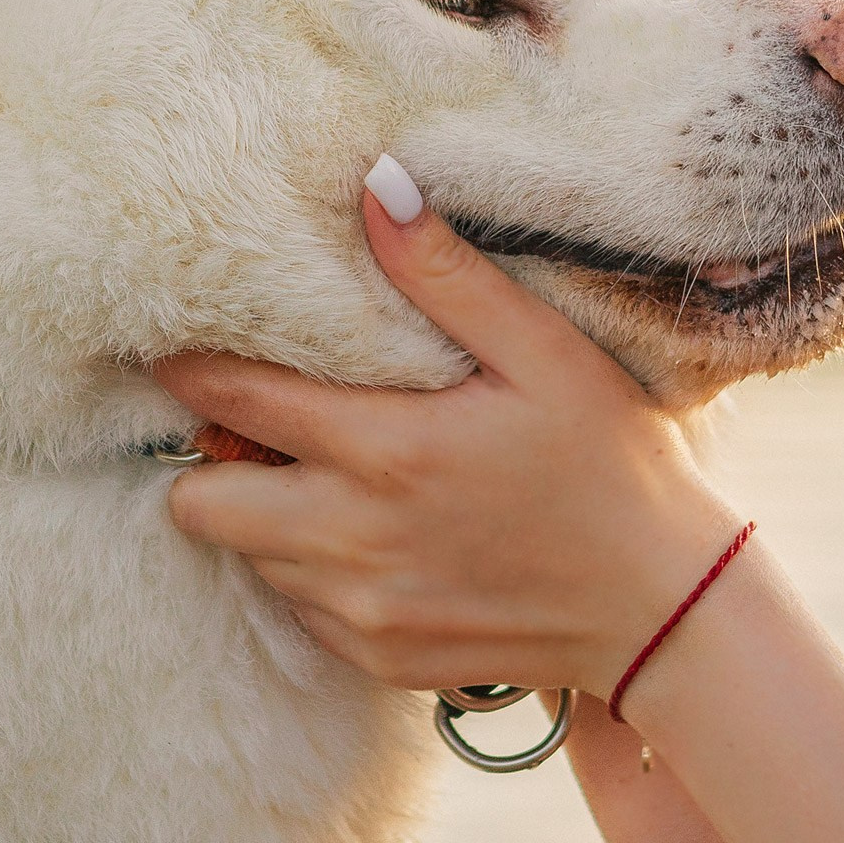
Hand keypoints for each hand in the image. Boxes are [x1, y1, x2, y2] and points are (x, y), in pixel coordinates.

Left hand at [152, 157, 747, 696]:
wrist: (663, 608)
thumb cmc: (613, 463)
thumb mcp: (545, 352)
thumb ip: (448, 274)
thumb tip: (374, 187)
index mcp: (385, 449)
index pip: (229, 398)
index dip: (188, 365)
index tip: (181, 342)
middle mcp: (352, 539)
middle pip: (199, 501)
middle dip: (215, 455)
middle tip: (266, 419)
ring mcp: (360, 609)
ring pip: (246, 556)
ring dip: (267, 513)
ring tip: (334, 473)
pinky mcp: (376, 655)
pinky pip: (298, 607)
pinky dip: (313, 569)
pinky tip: (381, 534)